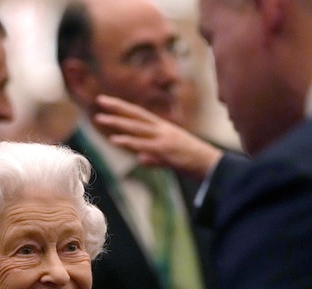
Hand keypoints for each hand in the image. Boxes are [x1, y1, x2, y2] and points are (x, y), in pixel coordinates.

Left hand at [93, 94, 222, 179]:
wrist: (211, 166)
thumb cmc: (193, 162)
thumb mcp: (170, 157)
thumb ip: (154, 157)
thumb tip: (141, 158)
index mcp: (164, 128)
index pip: (140, 115)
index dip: (124, 108)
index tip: (109, 102)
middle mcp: (162, 129)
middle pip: (136, 115)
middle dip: (117, 107)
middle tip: (100, 100)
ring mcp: (163, 138)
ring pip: (136, 128)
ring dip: (117, 123)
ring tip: (100, 118)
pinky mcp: (165, 150)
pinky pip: (143, 144)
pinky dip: (128, 141)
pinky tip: (114, 139)